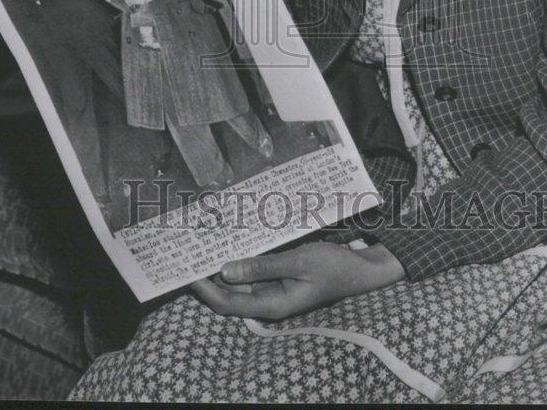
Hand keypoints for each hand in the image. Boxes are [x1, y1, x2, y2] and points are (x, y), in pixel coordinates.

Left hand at [191, 241, 404, 319]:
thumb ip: (262, 267)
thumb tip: (224, 270)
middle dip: (206, 276)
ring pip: (237, 282)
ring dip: (221, 265)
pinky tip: (230, 242)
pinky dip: (239, 259)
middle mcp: (267, 301)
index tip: (185, 270)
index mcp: (272, 305)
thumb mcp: (299, 262)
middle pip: (227, 294)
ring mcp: (272, 290)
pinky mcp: (278, 279)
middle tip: (187, 251)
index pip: (225, 303)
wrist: (360, 270)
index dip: (203, 289)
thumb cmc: (333, 267)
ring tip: (203, 243)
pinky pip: (252, 272)